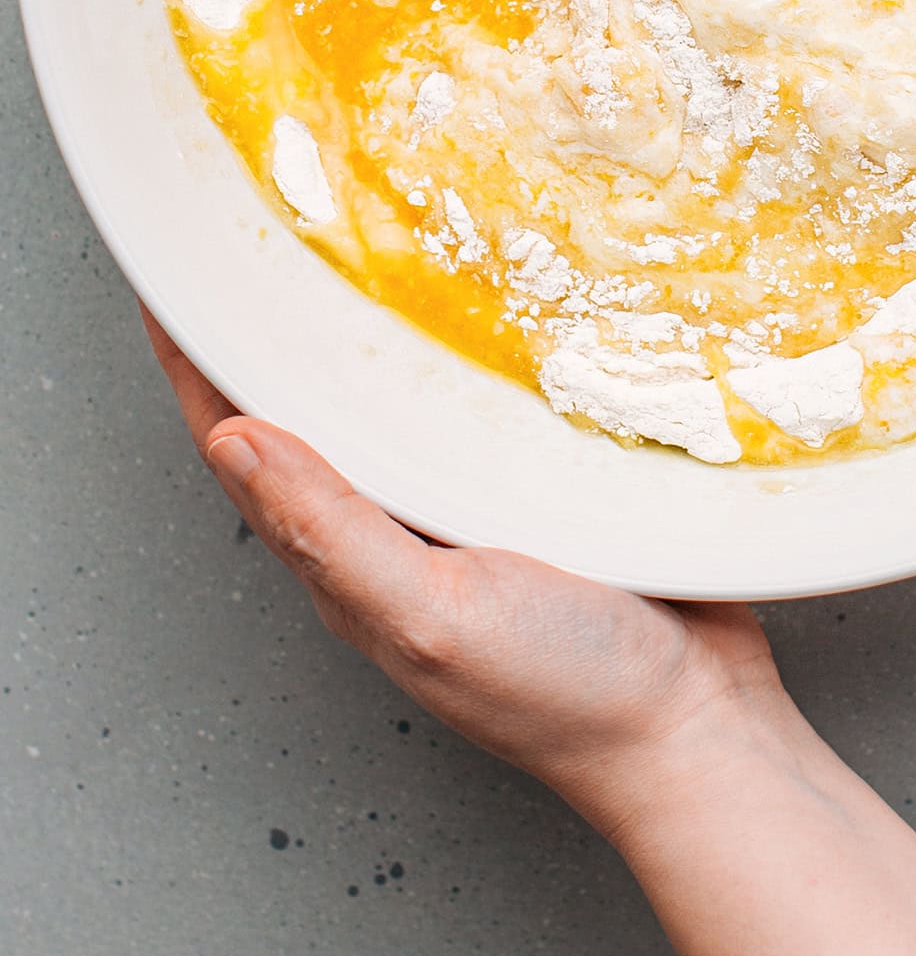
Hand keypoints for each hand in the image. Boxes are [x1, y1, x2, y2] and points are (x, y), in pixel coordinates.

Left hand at [141, 304, 915, 955]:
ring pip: (398, 394)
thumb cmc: (567, 692)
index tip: (172, 277)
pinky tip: (483, 295)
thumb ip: (330, 531)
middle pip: (312, 406)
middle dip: (276, 325)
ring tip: (357, 237)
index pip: (244, 443)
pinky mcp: (546, 482)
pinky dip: (466, 345)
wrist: (704, 729)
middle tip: (267, 226)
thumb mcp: (431, 615)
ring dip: (368, 325)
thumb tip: (232, 439)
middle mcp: (400, 522)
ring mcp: (474, 502)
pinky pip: (483, 400)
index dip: (197, 363)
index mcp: (349, 557)